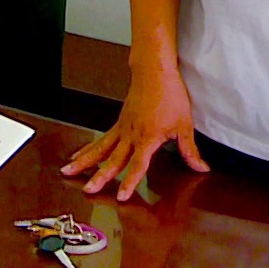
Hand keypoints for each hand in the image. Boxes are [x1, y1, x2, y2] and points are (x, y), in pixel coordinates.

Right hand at [60, 64, 208, 199]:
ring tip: (67, 171)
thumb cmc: (170, 94)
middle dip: (100, 176)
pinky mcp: (119, 123)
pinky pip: (101, 139)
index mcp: (148, 137)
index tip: (121, 196)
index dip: (130, 181)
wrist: (155, 71)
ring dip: (84, 161)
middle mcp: (131, 134)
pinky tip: (78, 155)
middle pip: (113, 159)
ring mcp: (122, 128)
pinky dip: (89, 148)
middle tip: (88, 190)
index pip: (137, 164)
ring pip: (100, 148)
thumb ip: (189, 149)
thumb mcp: (184, 124)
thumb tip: (201, 167)